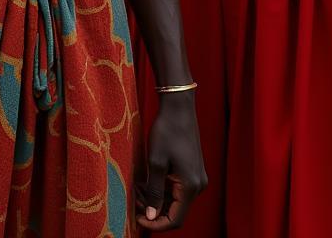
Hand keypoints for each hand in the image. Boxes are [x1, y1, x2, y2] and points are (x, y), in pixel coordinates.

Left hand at [137, 90, 206, 230]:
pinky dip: (162, 188)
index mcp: (191, 187)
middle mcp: (198, 186)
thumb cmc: (166, 132)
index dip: (155, 224)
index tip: (136, 219)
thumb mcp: (155, 162)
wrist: (178, 107)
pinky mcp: (193, 170)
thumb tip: (151, 217)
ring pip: (175, 200)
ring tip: (137, 187)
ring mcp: (197, 178)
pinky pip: (177, 188)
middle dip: (153, 209)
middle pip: (175, 211)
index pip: (174, 220)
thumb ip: (154, 192)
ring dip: (156, 198)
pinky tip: (146, 179)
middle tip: (133, 198)